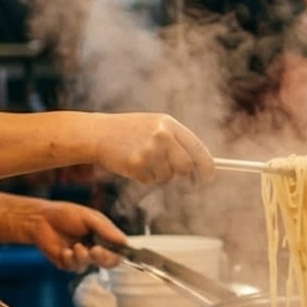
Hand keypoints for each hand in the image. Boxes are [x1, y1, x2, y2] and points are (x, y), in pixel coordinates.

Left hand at [8, 200, 124, 274]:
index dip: (122, 253)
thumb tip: (124, 241)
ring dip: (83, 257)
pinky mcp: (67, 264)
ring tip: (75, 246)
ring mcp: (81, 257)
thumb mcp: (90, 217)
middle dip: (104, 258)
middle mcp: (95, 248)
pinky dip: (71, 259)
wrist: (40, 220)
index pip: (120, 250)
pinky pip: (75, 268)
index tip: (118, 250)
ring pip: (91, 266)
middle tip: (95, 250)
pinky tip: (64, 251)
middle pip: (109, 262)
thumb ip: (106, 230)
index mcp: (104, 236)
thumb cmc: (66, 214)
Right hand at [89, 113, 213, 184]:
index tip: (209, 177)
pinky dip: (143, 177)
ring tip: (143, 160)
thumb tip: (199, 163)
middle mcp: (162, 136)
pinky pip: (149, 181)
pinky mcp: (136, 164)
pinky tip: (132, 164)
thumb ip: (177, 140)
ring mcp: (149, 150)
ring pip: (167, 176)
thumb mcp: (155, 125)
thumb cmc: (129, 130)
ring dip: (157, 174)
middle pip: (185, 167)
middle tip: (168, 170)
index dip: (207, 166)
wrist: (97, 133)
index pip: (198, 149)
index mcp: (170, 125)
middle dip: (179, 173)